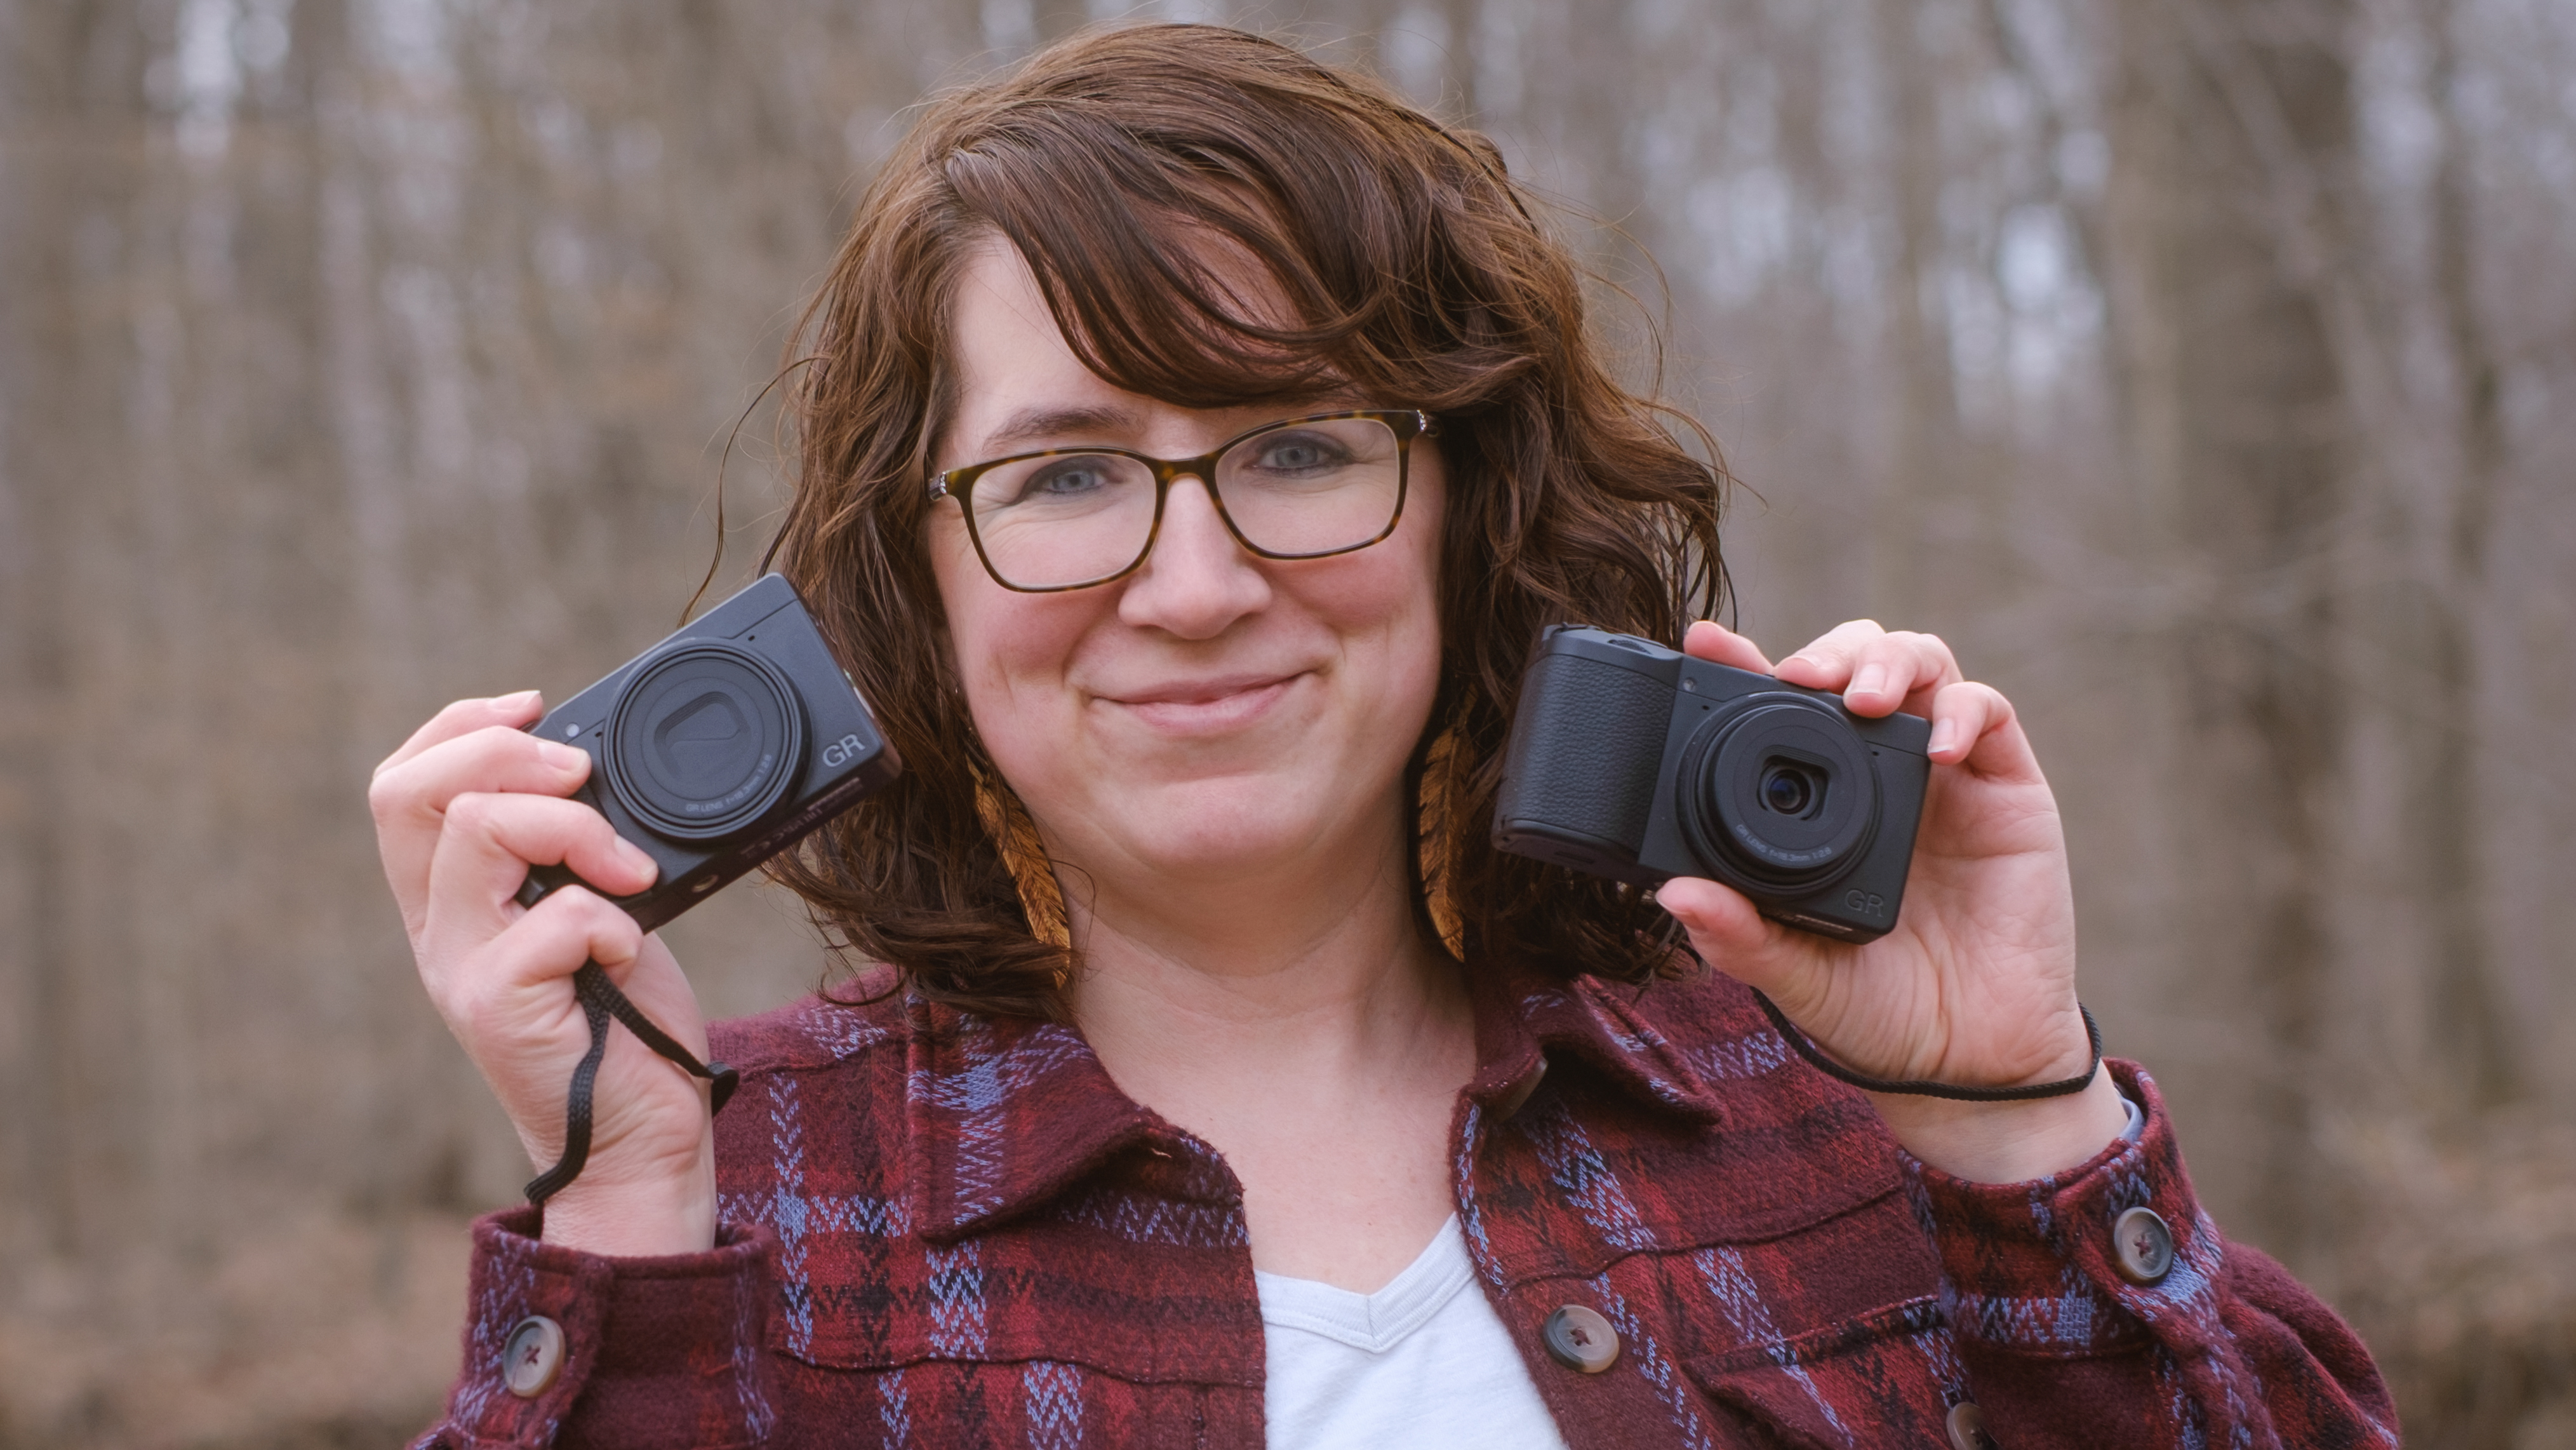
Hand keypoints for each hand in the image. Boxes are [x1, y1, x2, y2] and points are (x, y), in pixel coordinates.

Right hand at [370, 692, 717, 1252]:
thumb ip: (571, 855)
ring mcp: (460, 970)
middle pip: (408, 792)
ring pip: (475, 831)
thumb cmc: (624, 1026)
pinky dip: (612, 918)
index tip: (535, 706)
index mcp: (450, 902)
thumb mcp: (594, 913)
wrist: (640, 1141)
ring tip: (632, 874)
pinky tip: (632, 952)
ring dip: (575, 829)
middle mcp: (437, 933)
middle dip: (503, 754)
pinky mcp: (500, 1008)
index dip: (459, 726)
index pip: (400, 786)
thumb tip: (599, 774)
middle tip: (584, 779)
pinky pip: (555, 916)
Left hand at [1654, 620, 2127, 1181]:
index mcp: (1816, 803)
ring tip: (1860, 695)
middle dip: (1829, 651)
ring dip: (1887, 661)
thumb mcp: (1795, 978)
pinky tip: (1937, 746)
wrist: (1968, 1065)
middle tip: (1799, 675)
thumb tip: (1672, 893)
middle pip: (1853, 664)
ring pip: (1919, 666)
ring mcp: (1945, 776)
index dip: (1744, 667)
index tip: (1701, 641)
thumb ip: (1741, 938)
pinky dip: (1962, 712)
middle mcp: (1877, 776)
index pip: (1777, 711)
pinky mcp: (2008, 790)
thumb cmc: (1876, 1014)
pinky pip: (1988, 715)